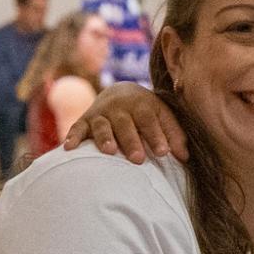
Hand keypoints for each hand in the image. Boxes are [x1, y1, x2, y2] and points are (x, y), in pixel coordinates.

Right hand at [62, 83, 188, 163]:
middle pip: (125, 124)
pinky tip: (69, 148)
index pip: (150, 120)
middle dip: (131, 141)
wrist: (120, 93)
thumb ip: (174, 135)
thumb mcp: (162, 117)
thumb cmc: (147, 113)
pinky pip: (77, 128)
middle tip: (138, 159)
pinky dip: (73, 137)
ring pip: (102, 125)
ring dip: (104, 138)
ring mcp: (101, 113)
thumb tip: (184, 157)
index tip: (164, 152)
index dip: (156, 135)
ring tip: (110, 152)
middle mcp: (120, 107)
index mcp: (142, 104)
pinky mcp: (85, 120)